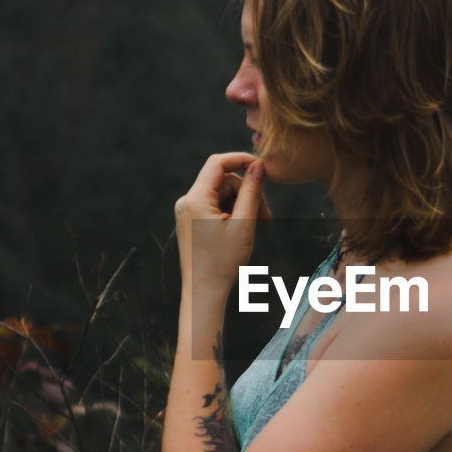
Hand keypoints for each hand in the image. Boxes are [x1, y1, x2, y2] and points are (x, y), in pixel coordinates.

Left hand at [174, 153, 271, 293]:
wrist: (203, 292)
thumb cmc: (223, 261)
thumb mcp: (244, 224)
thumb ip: (252, 191)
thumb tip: (259, 165)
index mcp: (195, 199)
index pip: (218, 163)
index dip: (242, 160)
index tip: (263, 167)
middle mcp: (186, 202)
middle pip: (223, 182)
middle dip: (247, 193)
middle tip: (266, 217)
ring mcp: (186, 212)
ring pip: (221, 195)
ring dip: (242, 205)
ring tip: (257, 225)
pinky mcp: (190, 221)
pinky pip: (214, 206)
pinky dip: (231, 213)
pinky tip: (242, 229)